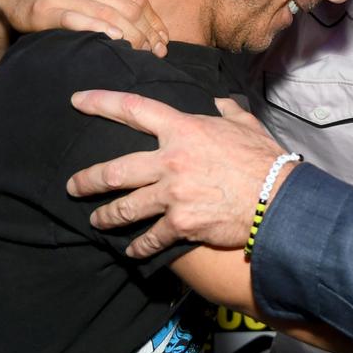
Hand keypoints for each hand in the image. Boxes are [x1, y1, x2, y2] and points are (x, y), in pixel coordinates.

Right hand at [0, 0, 167, 55]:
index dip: (154, 20)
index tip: (163, 39)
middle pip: (128, 8)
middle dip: (148, 33)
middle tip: (158, 52)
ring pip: (109, 16)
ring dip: (132, 38)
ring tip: (144, 53)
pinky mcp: (46, 9)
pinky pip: (79, 20)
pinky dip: (100, 29)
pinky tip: (115, 39)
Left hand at [66, 91, 290, 255]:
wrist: (279, 199)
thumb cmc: (265, 160)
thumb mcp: (246, 126)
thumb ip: (228, 111)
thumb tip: (220, 101)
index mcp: (184, 129)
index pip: (133, 109)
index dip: (100, 102)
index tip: (77, 101)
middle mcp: (170, 161)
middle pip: (114, 170)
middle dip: (87, 180)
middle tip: (73, 186)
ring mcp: (173, 195)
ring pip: (124, 208)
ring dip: (106, 217)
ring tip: (97, 221)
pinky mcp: (181, 225)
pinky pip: (150, 238)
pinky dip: (139, 247)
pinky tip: (132, 251)